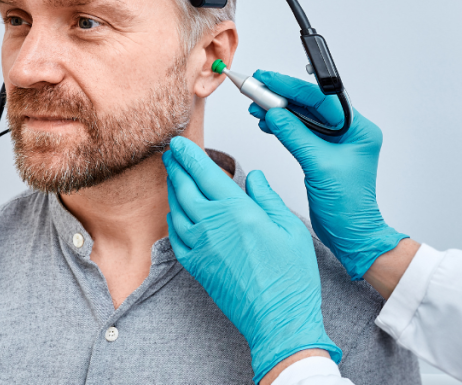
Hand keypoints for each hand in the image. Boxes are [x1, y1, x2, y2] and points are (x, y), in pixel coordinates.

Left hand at [162, 137, 340, 382]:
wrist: (278, 319)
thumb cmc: (290, 278)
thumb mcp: (291, 228)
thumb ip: (268, 198)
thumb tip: (255, 177)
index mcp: (237, 211)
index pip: (204, 173)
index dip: (188, 155)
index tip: (179, 143)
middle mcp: (213, 227)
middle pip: (185, 188)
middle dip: (175, 167)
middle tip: (170, 154)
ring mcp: (201, 248)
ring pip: (177, 210)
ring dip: (173, 190)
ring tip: (173, 178)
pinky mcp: (197, 267)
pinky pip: (176, 237)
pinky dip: (173, 220)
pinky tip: (176, 214)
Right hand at [248, 70, 407, 280]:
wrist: (350, 235)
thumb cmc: (348, 207)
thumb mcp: (319, 166)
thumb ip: (296, 136)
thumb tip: (275, 113)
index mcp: (359, 130)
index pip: (322, 99)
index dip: (292, 87)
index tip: (268, 80)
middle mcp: (350, 132)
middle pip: (312, 104)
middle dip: (282, 96)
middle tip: (257, 88)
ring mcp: (336, 142)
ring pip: (303, 117)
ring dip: (279, 111)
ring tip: (255, 106)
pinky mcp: (323, 153)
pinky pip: (300, 131)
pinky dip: (282, 126)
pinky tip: (266, 122)